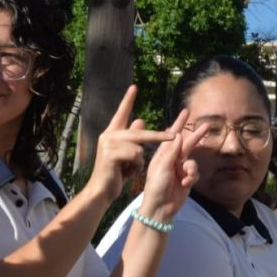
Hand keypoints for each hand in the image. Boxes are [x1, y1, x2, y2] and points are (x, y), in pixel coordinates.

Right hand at [84, 86, 179, 203]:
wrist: (101, 190)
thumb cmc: (115, 172)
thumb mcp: (127, 154)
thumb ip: (133, 138)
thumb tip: (140, 119)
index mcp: (112, 133)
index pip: (121, 113)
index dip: (128, 100)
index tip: (134, 87)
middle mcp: (108, 135)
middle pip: (139, 132)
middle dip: (158, 136)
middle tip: (174, 135)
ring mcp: (108, 144)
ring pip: (138, 147)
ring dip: (139, 161)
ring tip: (129, 169)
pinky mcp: (110, 154)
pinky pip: (135, 156)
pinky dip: (136, 166)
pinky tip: (126, 173)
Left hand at [137, 107, 207, 221]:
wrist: (160, 207)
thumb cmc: (156, 186)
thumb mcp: (162, 166)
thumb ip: (171, 151)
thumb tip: (177, 134)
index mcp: (163, 154)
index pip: (172, 135)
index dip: (180, 123)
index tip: (186, 112)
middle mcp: (172, 159)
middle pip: (187, 144)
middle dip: (196, 136)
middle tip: (208, 125)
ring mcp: (180, 169)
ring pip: (193, 162)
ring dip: (192, 169)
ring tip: (186, 178)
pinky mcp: (187, 179)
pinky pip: (195, 173)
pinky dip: (192, 178)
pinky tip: (186, 184)